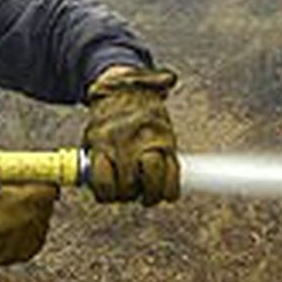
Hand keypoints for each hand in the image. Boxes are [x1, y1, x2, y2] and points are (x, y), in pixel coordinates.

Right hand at [82, 66, 179, 205]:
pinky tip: (106, 190)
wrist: (116, 85)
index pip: (170, 177)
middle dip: (147, 196)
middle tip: (144, 194)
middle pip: (147, 186)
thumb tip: (184, 146)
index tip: (167, 193)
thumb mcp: (163, 121)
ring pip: (123, 188)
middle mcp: (140, 143)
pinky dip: (103, 190)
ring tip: (125, 192)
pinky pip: (99, 180)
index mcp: (161, 138)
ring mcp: (118, 145)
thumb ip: (167, 142)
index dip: (168, 192)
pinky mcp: (97, 146)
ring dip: (124, 195)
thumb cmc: (141, 105)